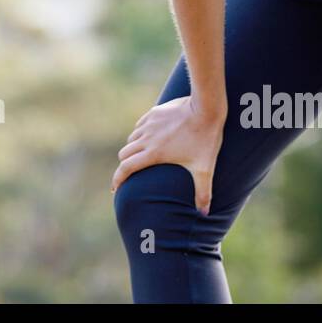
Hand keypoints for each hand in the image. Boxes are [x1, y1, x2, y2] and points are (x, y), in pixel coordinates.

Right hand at [111, 96, 224, 214]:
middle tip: (132, 172)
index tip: (115, 188)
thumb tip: (205, 214)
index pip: (126, 168)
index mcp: (154, 153)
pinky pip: (140, 125)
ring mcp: (149, 124)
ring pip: (131, 139)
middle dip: (125, 164)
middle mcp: (146, 138)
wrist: (205, 108)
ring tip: (142, 155)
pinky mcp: (154, 113)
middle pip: (124, 153)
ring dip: (133, 148)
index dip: (118, 179)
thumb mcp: (204, 168)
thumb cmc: (205, 139)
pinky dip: (140, 134)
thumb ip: (203, 192)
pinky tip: (150, 137)